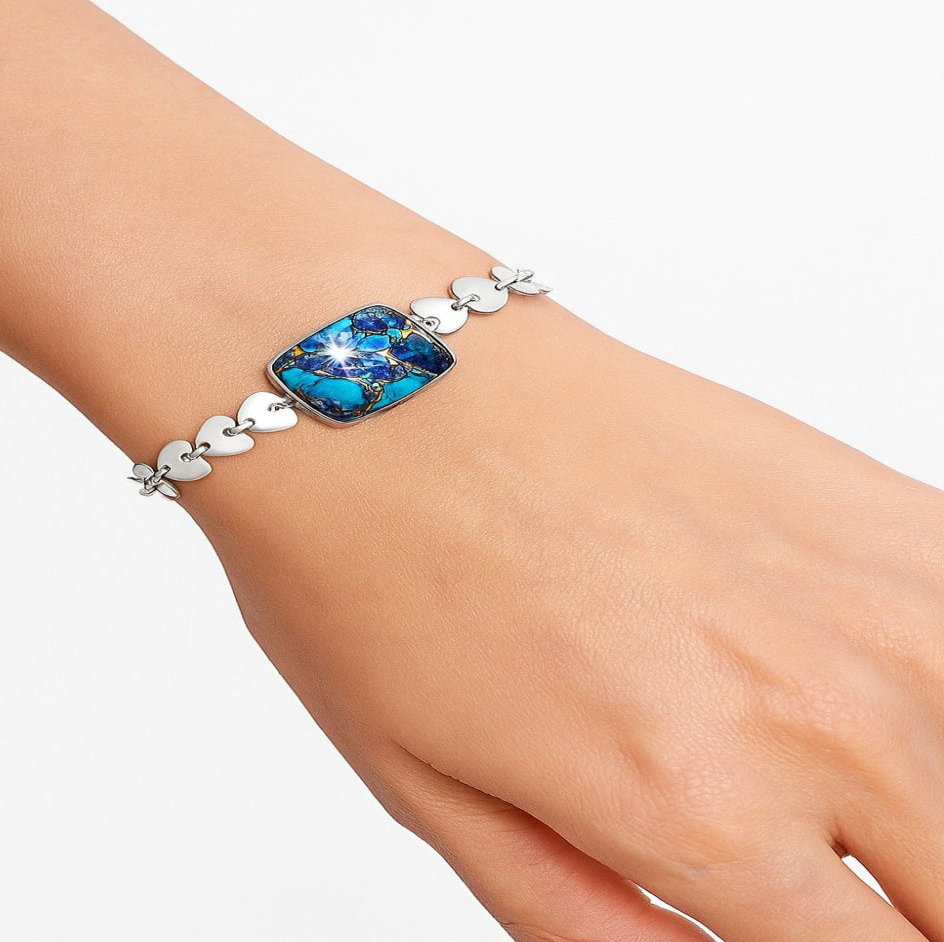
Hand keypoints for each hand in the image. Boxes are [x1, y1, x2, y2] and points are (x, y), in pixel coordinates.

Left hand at [187, 299, 943, 941]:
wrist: (391, 378)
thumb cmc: (379, 562)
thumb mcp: (433, 794)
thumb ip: (587, 922)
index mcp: (698, 805)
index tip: (799, 923)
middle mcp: (821, 709)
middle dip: (906, 912)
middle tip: (824, 873)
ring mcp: (873, 591)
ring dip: (928, 812)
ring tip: (853, 795)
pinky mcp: (881, 502)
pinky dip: (936, 690)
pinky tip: (866, 683)